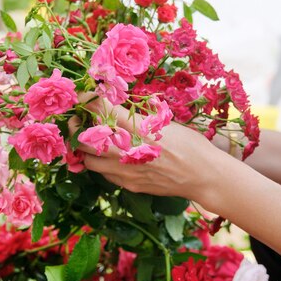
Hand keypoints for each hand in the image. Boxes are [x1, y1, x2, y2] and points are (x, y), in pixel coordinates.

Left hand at [70, 95, 235, 205]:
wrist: (203, 176)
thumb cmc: (191, 144)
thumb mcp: (167, 122)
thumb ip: (141, 116)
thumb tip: (122, 105)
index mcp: (139, 128)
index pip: (102, 109)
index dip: (88, 99)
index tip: (84, 95)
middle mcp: (128, 150)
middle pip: (85, 138)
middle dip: (76, 127)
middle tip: (77, 120)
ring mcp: (127, 170)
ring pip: (89, 160)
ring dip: (86, 149)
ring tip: (90, 141)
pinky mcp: (129, 184)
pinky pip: (105, 174)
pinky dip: (102, 164)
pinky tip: (109, 158)